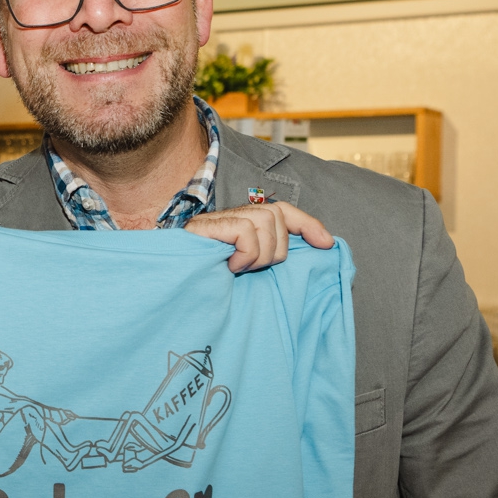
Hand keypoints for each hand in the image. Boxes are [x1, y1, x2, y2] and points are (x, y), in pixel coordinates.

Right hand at [185, 202, 332, 272]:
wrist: (170, 287)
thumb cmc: (210, 285)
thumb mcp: (248, 272)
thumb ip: (269, 259)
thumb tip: (312, 253)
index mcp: (243, 225)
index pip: (282, 210)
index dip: (307, 223)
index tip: (327, 245)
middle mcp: (230, 216)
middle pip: (276, 216)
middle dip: (275, 248)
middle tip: (252, 268)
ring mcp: (218, 220)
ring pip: (264, 221)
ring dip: (258, 254)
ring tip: (239, 268)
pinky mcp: (206, 226)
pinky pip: (246, 231)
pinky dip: (245, 254)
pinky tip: (229, 267)